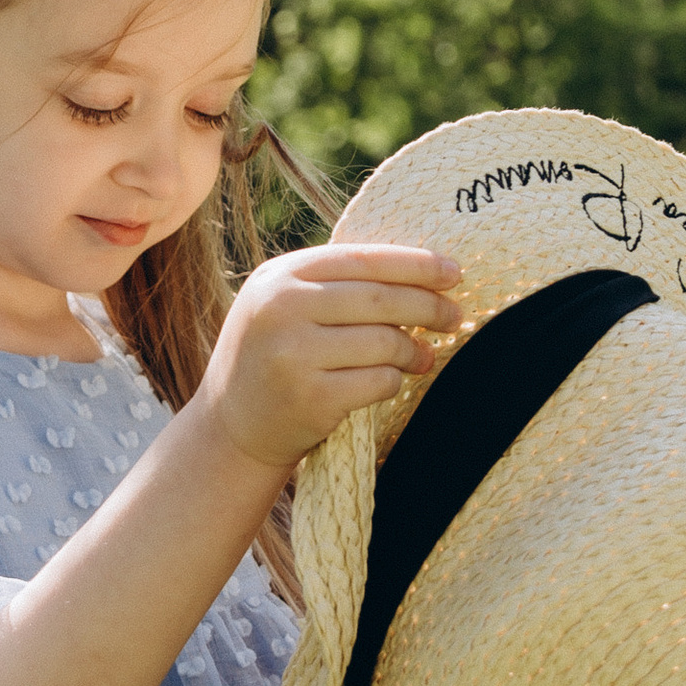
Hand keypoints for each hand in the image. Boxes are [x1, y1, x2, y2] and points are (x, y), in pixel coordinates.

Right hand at [194, 244, 465, 478]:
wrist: (230, 426)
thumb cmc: (272, 357)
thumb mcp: (285, 305)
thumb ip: (336, 284)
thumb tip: (422, 272)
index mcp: (280, 275)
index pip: (363, 259)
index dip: (414, 264)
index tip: (452, 273)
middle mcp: (281, 309)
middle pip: (379, 299)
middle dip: (427, 307)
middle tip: (454, 316)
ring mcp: (293, 354)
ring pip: (383, 342)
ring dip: (414, 350)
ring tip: (425, 356)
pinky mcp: (310, 398)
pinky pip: (377, 381)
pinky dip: (394, 380)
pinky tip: (394, 380)